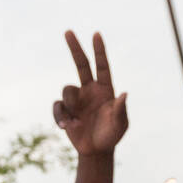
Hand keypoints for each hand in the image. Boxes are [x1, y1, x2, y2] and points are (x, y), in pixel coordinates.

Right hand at [53, 32, 127, 155]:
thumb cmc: (111, 136)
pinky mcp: (66, 110)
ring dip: (69, 105)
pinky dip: (60, 117)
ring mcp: (77, 100)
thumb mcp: (120, 124)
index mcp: (105, 90)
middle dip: (74, 48)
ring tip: (75, 122)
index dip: (99, 51)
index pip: (102, 66)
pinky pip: (57, 106)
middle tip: (68, 31)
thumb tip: (125, 94)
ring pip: (66, 89)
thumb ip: (121, 110)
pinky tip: (66, 127)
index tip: (96, 34)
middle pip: (81, 64)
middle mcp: (90, 90)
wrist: (96, 151)